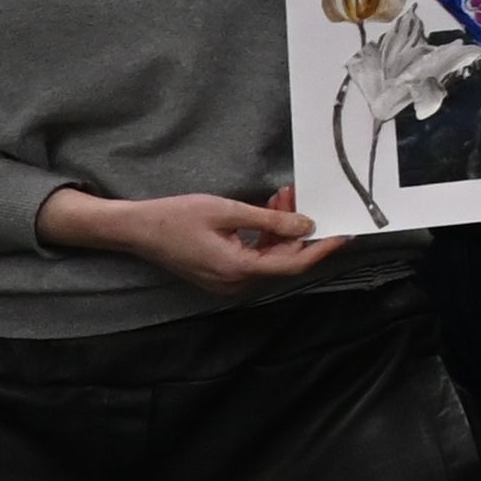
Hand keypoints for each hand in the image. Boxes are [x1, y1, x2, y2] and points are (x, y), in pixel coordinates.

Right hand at [43, 183, 344, 294]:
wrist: (136, 230)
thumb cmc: (176, 217)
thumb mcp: (227, 211)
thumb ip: (270, 221)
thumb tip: (306, 227)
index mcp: (238, 271)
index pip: (293, 264)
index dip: (322, 249)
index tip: (344, 233)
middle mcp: (236, 284)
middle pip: (282, 261)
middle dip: (297, 230)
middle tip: (297, 196)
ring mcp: (227, 283)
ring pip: (269, 259)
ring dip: (280, 230)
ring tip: (281, 197)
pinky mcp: (221, 275)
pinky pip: (254, 259)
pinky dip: (264, 237)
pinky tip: (265, 211)